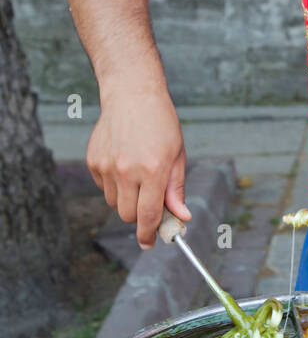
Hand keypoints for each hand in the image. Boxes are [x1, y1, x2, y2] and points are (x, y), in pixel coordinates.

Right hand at [86, 81, 189, 248]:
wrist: (132, 94)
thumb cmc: (160, 123)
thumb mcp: (177, 155)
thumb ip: (176, 189)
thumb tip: (182, 217)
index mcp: (153, 170)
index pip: (148, 216)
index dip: (148, 235)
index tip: (149, 243)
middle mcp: (127, 170)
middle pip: (128, 215)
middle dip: (139, 216)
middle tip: (149, 204)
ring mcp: (107, 166)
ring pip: (113, 202)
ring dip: (126, 198)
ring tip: (137, 174)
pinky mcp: (93, 161)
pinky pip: (102, 186)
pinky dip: (113, 183)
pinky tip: (123, 162)